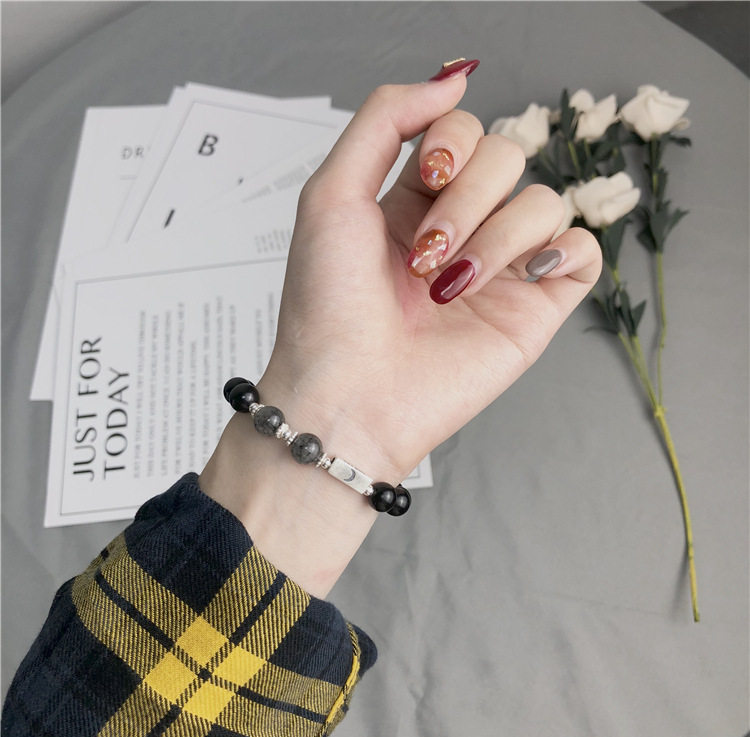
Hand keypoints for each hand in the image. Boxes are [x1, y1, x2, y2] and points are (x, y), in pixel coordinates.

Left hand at [201, 64, 600, 595]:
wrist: (349, 394)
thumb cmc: (328, 306)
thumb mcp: (331, 194)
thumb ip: (383, 121)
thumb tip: (450, 81)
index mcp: (414, 202)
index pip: (463, 132)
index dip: (451, 144)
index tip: (422, 181)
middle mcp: (461, 229)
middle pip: (507, 156)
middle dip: (467, 198)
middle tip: (424, 254)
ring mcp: (501, 268)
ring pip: (542, 200)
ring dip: (495, 236)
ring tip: (449, 287)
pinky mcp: (535, 307)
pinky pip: (584, 249)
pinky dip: (563, 250)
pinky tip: (524, 275)